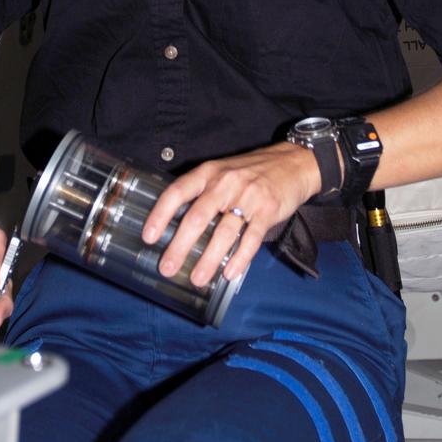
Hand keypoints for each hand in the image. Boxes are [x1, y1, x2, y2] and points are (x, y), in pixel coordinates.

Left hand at [141, 142, 320, 287]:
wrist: (293, 163)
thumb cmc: (251, 172)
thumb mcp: (222, 172)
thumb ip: (202, 192)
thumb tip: (176, 225)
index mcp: (209, 173)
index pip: (178, 192)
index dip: (160, 214)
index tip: (149, 236)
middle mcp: (225, 182)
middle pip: (198, 216)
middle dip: (180, 245)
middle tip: (167, 267)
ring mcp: (248, 196)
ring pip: (224, 231)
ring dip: (209, 258)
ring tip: (197, 278)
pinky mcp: (268, 210)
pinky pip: (251, 238)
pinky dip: (240, 257)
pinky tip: (230, 273)